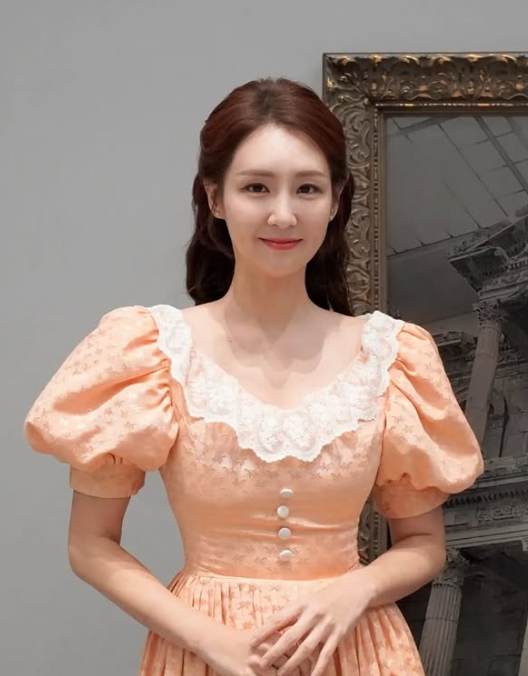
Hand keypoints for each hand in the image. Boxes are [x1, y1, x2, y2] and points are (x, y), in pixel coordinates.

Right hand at [195, 622, 316, 675]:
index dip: (311, 664)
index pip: (300, 652)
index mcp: (274, 637)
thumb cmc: (241, 640)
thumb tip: (300, 650)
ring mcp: (256, 663)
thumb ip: (280, 643)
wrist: (215, 640)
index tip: (315, 672)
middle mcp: (267, 649)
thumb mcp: (262, 638)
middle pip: (294, 666)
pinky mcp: (245, 674)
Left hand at [249, 573, 372, 675]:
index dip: (264, 631)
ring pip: (306, 648)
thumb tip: (271, 626)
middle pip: (290, 636)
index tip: (252, 642)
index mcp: (301, 604)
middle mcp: (312, 615)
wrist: (352, 591)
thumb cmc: (325, 597)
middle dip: (275, 651)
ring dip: (292, 663)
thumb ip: (292, 613)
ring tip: (281, 674)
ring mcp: (325, 626)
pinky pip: (326, 654)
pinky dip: (318, 668)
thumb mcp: (307, 600)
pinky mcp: (338, 635)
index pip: (279, 618)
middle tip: (262, 663)